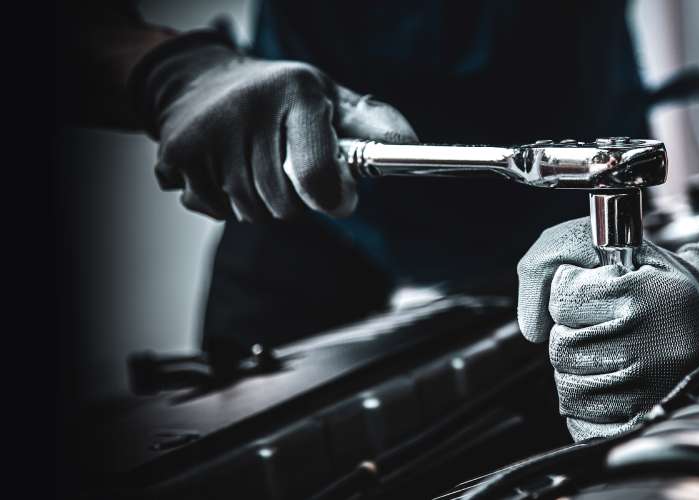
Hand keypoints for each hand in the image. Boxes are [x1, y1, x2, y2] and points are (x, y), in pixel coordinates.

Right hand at [130, 31, 416, 220]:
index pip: (317, 175)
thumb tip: (414, 145)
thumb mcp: (330, 100)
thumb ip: (372, 125)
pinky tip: (221, 169)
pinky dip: (222, 203)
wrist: (198, 81)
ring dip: (258, 203)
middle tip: (286, 168)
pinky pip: (215, 211)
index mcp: (295, 94)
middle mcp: (248, 109)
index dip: (332, 199)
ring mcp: (207, 133)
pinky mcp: (176, 155)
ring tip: (252, 164)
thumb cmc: (279, 98)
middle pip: (284, 205)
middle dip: (294, 199)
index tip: (338, 199)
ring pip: (250, 213)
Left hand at [517, 217, 698, 440]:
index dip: (563, 295)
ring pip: (569, 382)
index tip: (580, 294)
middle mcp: (654, 338)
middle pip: (563, 346)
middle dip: (565, 333)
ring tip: (597, 347)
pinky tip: (599, 374)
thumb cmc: (652, 275)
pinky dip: (580, 395)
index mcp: (644, 293)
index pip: (564, 300)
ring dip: (571, 366)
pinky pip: (585, 411)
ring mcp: (654, 377)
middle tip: (589, 323)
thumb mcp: (612, 249)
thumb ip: (554, 260)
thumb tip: (530, 325)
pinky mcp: (650, 405)